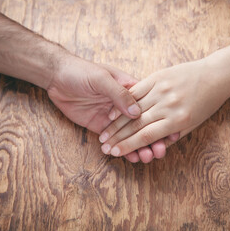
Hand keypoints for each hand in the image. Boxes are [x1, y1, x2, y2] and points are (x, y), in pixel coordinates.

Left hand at [47, 55, 173, 162]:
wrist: (58, 77)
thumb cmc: (82, 72)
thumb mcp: (102, 79)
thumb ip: (119, 94)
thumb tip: (137, 113)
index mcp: (130, 89)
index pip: (150, 107)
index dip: (161, 120)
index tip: (171, 133)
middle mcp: (124, 105)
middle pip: (143, 124)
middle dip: (153, 138)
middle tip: (159, 152)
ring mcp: (113, 118)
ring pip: (130, 135)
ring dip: (140, 147)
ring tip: (147, 158)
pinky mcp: (101, 127)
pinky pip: (115, 140)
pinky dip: (123, 150)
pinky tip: (131, 158)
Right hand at [99, 57, 229, 157]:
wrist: (216, 75)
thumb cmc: (206, 104)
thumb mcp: (193, 125)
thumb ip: (171, 136)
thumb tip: (151, 147)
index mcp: (178, 120)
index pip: (146, 137)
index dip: (128, 146)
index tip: (115, 153)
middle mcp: (169, 105)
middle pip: (135, 125)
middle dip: (117, 138)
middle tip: (103, 147)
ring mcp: (162, 89)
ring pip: (133, 109)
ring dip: (115, 124)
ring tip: (103, 134)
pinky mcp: (158, 77)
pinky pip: (136, 91)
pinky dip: (123, 103)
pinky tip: (111, 113)